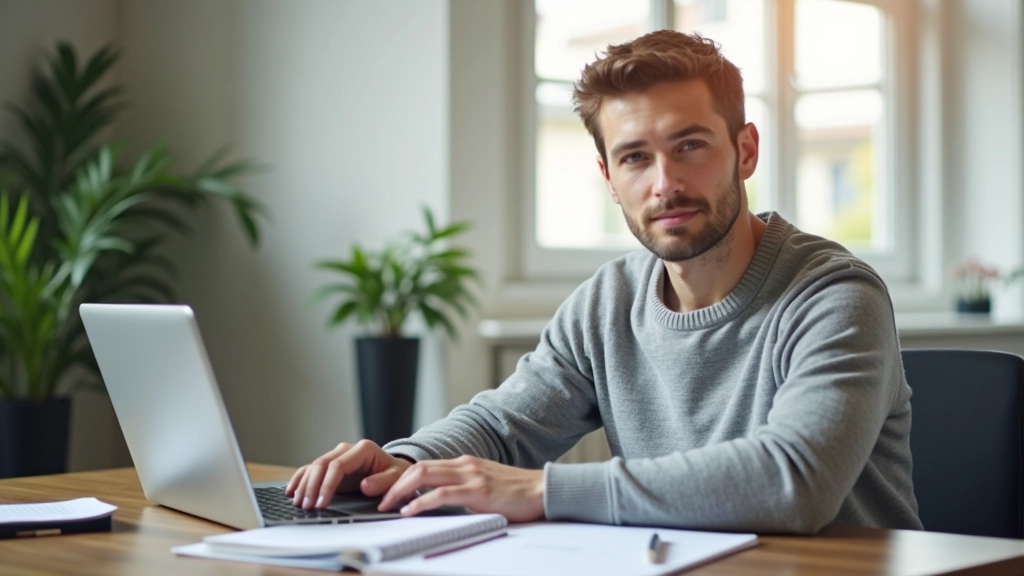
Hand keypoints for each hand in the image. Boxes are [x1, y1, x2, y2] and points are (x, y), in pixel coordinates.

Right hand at [285, 439, 412, 509]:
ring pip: (314, 466)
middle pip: (322, 464)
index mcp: (363, 449)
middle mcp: (347, 449)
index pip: (338, 465)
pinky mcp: (332, 464)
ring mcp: (338, 455)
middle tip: (306, 506)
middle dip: (312, 486)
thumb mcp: (396, 478)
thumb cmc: (396, 474)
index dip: (327, 484)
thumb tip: (365, 486)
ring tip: (298, 503)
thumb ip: (383, 482)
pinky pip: (312, 469)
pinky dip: (300, 478)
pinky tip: (291, 490)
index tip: (321, 502)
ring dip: (304, 484)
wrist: (395, 469)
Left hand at [378, 455, 544, 522]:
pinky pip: (442, 494)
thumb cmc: (516, 493)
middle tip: (377, 498)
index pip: (424, 466)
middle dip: (393, 483)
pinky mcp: (478, 490)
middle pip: (418, 467)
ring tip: (386, 505)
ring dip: (400, 491)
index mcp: (464, 464)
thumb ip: (462, 490)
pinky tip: (410, 511)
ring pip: (424, 476)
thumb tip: (437, 504)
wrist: (542, 490)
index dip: (401, 478)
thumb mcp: (483, 487)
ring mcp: (471, 475)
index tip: (385, 491)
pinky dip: (421, 502)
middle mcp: (464, 465)